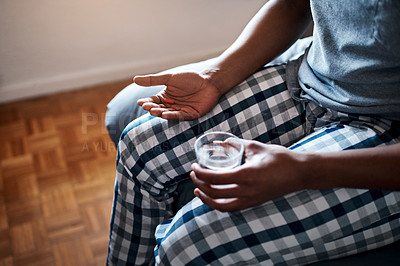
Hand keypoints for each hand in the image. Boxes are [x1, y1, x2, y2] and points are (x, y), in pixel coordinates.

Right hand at [134, 72, 221, 119]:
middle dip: (153, 108)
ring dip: (161, 113)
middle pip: (160, 108)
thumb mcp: (170, 78)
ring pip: (168, 113)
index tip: (141, 102)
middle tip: (148, 108)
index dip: (147, 102)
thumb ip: (153, 80)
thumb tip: (134, 79)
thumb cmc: (190, 79)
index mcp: (166, 96)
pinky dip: (173, 116)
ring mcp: (181, 111)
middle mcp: (172, 105)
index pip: (153, 101)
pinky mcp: (190, 115)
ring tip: (155, 111)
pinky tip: (166, 114)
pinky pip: (180, 116)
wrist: (209, 82)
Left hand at [190, 140, 306, 211]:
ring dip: (206, 198)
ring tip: (197, 189)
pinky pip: (231, 208)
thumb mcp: (255, 147)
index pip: (215, 178)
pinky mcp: (254, 203)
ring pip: (221, 205)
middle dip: (199, 182)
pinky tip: (213, 197)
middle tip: (193, 173)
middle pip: (214, 192)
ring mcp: (250, 200)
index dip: (200, 173)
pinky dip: (218, 204)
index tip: (194, 166)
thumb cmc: (279, 158)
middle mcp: (247, 191)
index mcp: (246, 175)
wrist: (299, 173)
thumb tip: (218, 143)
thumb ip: (235, 144)